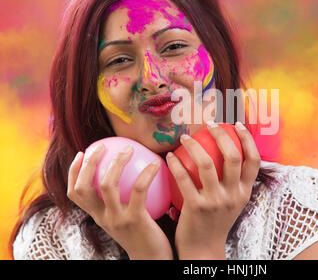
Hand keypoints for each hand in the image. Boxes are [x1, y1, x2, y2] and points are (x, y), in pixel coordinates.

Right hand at [67, 144, 172, 259]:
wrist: (153, 260)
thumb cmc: (144, 236)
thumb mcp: (125, 220)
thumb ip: (120, 202)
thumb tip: (126, 175)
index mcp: (98, 217)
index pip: (75, 194)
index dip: (74, 172)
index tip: (81, 153)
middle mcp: (103, 218)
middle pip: (83, 187)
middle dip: (89, 163)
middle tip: (102, 146)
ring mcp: (117, 219)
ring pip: (107, 185)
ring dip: (116, 163)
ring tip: (128, 149)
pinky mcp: (135, 219)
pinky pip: (138, 189)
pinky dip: (146, 173)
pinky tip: (156, 163)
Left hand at [166, 121, 260, 258]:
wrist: (203, 250)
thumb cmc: (216, 223)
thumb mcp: (232, 203)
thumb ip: (233, 182)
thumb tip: (227, 152)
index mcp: (244, 192)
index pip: (254, 160)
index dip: (247, 139)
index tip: (237, 124)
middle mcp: (233, 195)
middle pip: (232, 156)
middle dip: (221, 135)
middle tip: (209, 124)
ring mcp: (215, 201)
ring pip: (206, 163)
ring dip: (194, 145)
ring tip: (184, 137)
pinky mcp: (196, 207)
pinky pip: (184, 178)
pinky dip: (176, 164)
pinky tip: (169, 156)